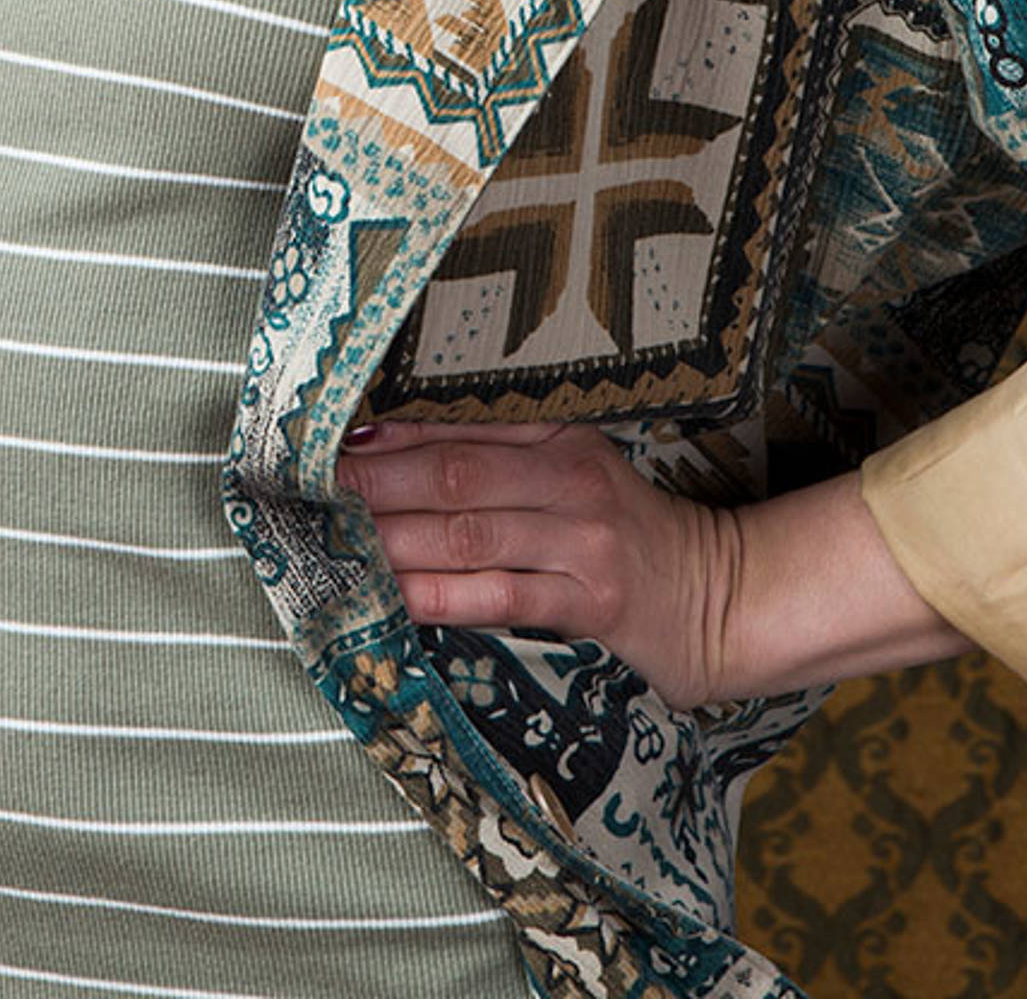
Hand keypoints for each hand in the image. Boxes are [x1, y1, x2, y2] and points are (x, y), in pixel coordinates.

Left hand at [338, 419, 733, 705]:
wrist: (716, 597)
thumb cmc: (621, 534)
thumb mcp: (570, 476)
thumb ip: (499, 460)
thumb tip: (387, 451)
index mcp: (559, 435)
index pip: (459, 425)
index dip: (389, 432)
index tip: (326, 437)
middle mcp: (569, 477)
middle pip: (453, 474)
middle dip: (376, 482)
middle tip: (310, 487)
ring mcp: (583, 540)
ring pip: (467, 535)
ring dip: (393, 539)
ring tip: (334, 542)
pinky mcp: (592, 601)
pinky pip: (499, 596)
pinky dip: (439, 597)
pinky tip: (394, 597)